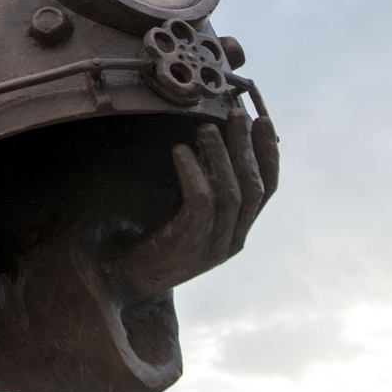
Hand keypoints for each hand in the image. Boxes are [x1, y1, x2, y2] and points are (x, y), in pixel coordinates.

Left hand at [116, 109, 278, 294]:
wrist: (122, 277)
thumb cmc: (151, 236)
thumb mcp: (185, 211)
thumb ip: (205, 186)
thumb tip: (211, 138)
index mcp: (237, 230)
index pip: (267, 189)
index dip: (268, 155)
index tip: (263, 121)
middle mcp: (232, 239)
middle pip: (254, 188)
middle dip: (248, 148)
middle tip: (237, 115)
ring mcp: (213, 246)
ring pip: (231, 194)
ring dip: (220, 156)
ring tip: (206, 127)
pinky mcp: (188, 245)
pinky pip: (201, 204)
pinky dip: (194, 174)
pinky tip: (180, 150)